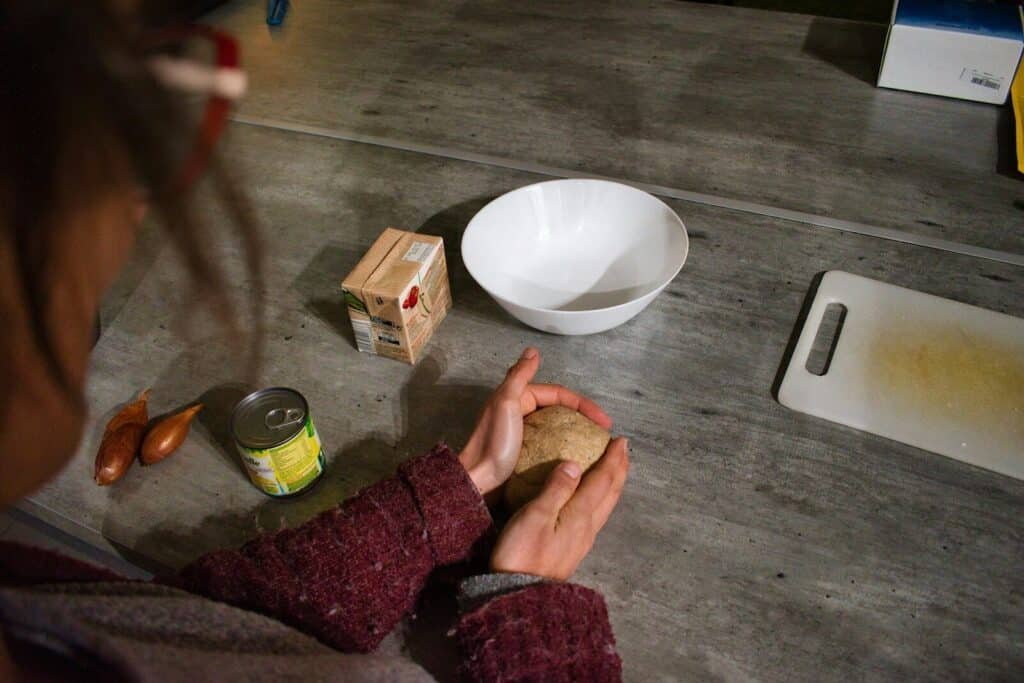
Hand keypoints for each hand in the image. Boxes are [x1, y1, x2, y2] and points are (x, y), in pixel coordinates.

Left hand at [458, 348, 611, 496]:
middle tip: (603, 433)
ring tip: (595, 444)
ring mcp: (524, 432)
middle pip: (560, 408)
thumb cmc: (492, 443)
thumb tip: (533, 351)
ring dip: (577, 431)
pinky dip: (566, 446)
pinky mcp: (525, 451)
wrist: (477, 479)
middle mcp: (521, 411)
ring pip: (557, 426)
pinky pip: (551, 443)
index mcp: (519, 397)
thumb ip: (518, 375)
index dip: (584, 404)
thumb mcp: (505, 403)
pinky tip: (577, 456)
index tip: (604, 422)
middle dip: (584, 417)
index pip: (559, 394)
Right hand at [490, 438, 628, 579]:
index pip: (602, 481)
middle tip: (624, 450)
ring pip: (605, 505)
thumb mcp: (535, 517)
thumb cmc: (521, 555)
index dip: (612, 459)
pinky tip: (593, 499)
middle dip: (619, 470)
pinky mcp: (573, 549)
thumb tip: (574, 463)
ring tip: (616, 470)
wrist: (518, 596)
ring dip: (613, 484)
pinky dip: (601, 498)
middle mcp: (587, 527)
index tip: (620, 441)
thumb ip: (556, 488)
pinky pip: (596, 515)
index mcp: (579, 515)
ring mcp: (582, 540)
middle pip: (610, 493)